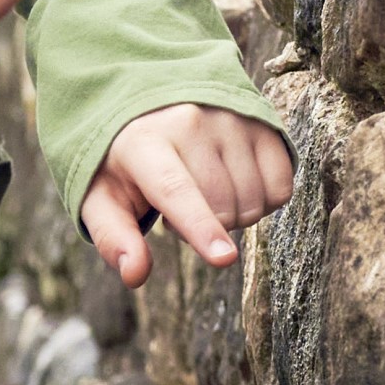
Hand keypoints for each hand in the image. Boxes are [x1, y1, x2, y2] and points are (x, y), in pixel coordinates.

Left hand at [81, 104, 296, 286]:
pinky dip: (263, 202)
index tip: (224, 259)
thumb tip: (134, 275)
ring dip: (234, 216)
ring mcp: (232, 119)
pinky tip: (236, 186)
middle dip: (205, 227)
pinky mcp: (263, 123)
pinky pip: (281, 188)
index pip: (176, 189)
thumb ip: (113, 238)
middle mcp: (191, 122)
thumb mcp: (103, 199)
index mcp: (144, 142)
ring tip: (205, 192)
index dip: (201, 228)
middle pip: (222, 207)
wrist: (154, 110)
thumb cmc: (127, 166)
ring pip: (254, 200)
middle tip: (179, 207)